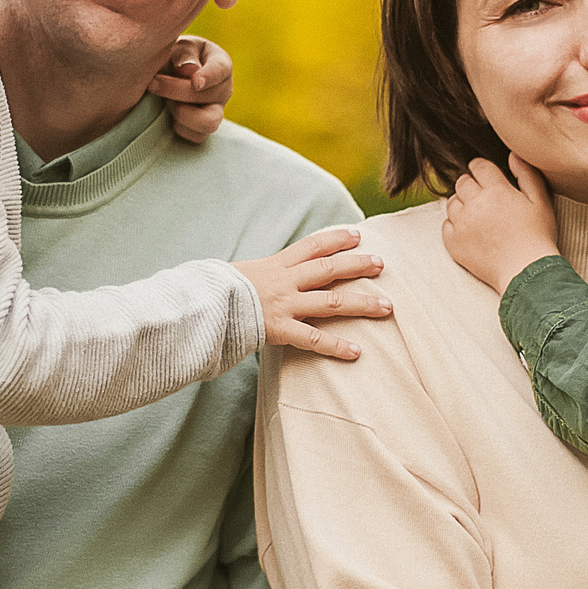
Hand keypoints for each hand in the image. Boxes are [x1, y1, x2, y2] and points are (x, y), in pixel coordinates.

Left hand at [148, 35, 231, 144]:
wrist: (163, 74)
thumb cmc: (172, 56)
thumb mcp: (177, 47)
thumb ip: (184, 55)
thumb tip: (190, 70)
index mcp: (220, 63)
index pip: (221, 69)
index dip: (209, 77)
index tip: (195, 82)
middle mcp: (223, 89)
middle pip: (207, 96)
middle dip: (176, 91)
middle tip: (152, 83)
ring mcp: (216, 111)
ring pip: (208, 122)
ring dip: (181, 113)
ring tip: (165, 101)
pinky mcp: (204, 129)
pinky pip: (197, 136)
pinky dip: (179, 127)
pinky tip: (167, 113)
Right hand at [230, 224, 390, 359]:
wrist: (200, 305)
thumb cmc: (215, 292)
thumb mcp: (239, 274)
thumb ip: (259, 276)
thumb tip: (264, 278)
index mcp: (275, 265)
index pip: (311, 245)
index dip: (336, 239)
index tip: (357, 236)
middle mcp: (284, 281)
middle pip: (329, 269)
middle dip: (358, 265)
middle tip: (382, 264)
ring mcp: (284, 305)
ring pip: (331, 302)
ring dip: (362, 303)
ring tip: (387, 307)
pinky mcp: (279, 329)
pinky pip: (313, 339)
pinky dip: (336, 346)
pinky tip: (356, 352)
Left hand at [441, 155, 559, 292]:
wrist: (526, 273)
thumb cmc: (538, 237)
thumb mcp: (541, 201)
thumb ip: (527, 174)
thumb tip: (512, 155)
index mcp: (497, 190)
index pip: (478, 166)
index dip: (481, 169)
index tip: (486, 176)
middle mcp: (475, 204)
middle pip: (462, 182)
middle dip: (471, 185)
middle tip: (484, 198)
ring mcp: (462, 224)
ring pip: (452, 202)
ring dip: (462, 204)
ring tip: (478, 215)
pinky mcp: (454, 243)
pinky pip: (446, 225)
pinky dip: (455, 225)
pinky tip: (470, 231)